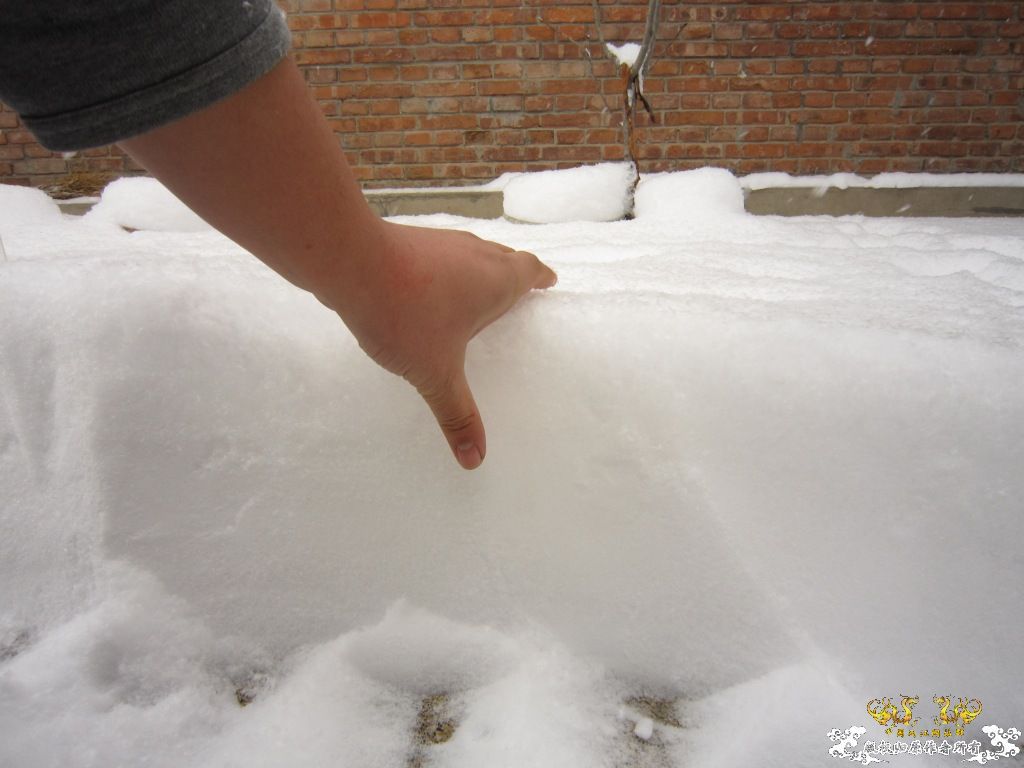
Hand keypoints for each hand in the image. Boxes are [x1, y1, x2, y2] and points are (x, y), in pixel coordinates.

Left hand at [328, 221, 556, 469]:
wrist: (349, 262)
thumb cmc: (406, 314)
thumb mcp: (435, 373)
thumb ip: (456, 414)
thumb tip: (475, 459)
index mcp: (495, 280)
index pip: (530, 271)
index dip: (541, 277)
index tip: (549, 282)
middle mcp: (474, 254)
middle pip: (505, 258)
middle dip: (514, 274)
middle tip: (516, 295)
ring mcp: (441, 242)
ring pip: (473, 253)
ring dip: (480, 270)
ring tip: (476, 296)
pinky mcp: (411, 240)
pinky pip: (441, 255)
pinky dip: (447, 270)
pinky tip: (430, 292)